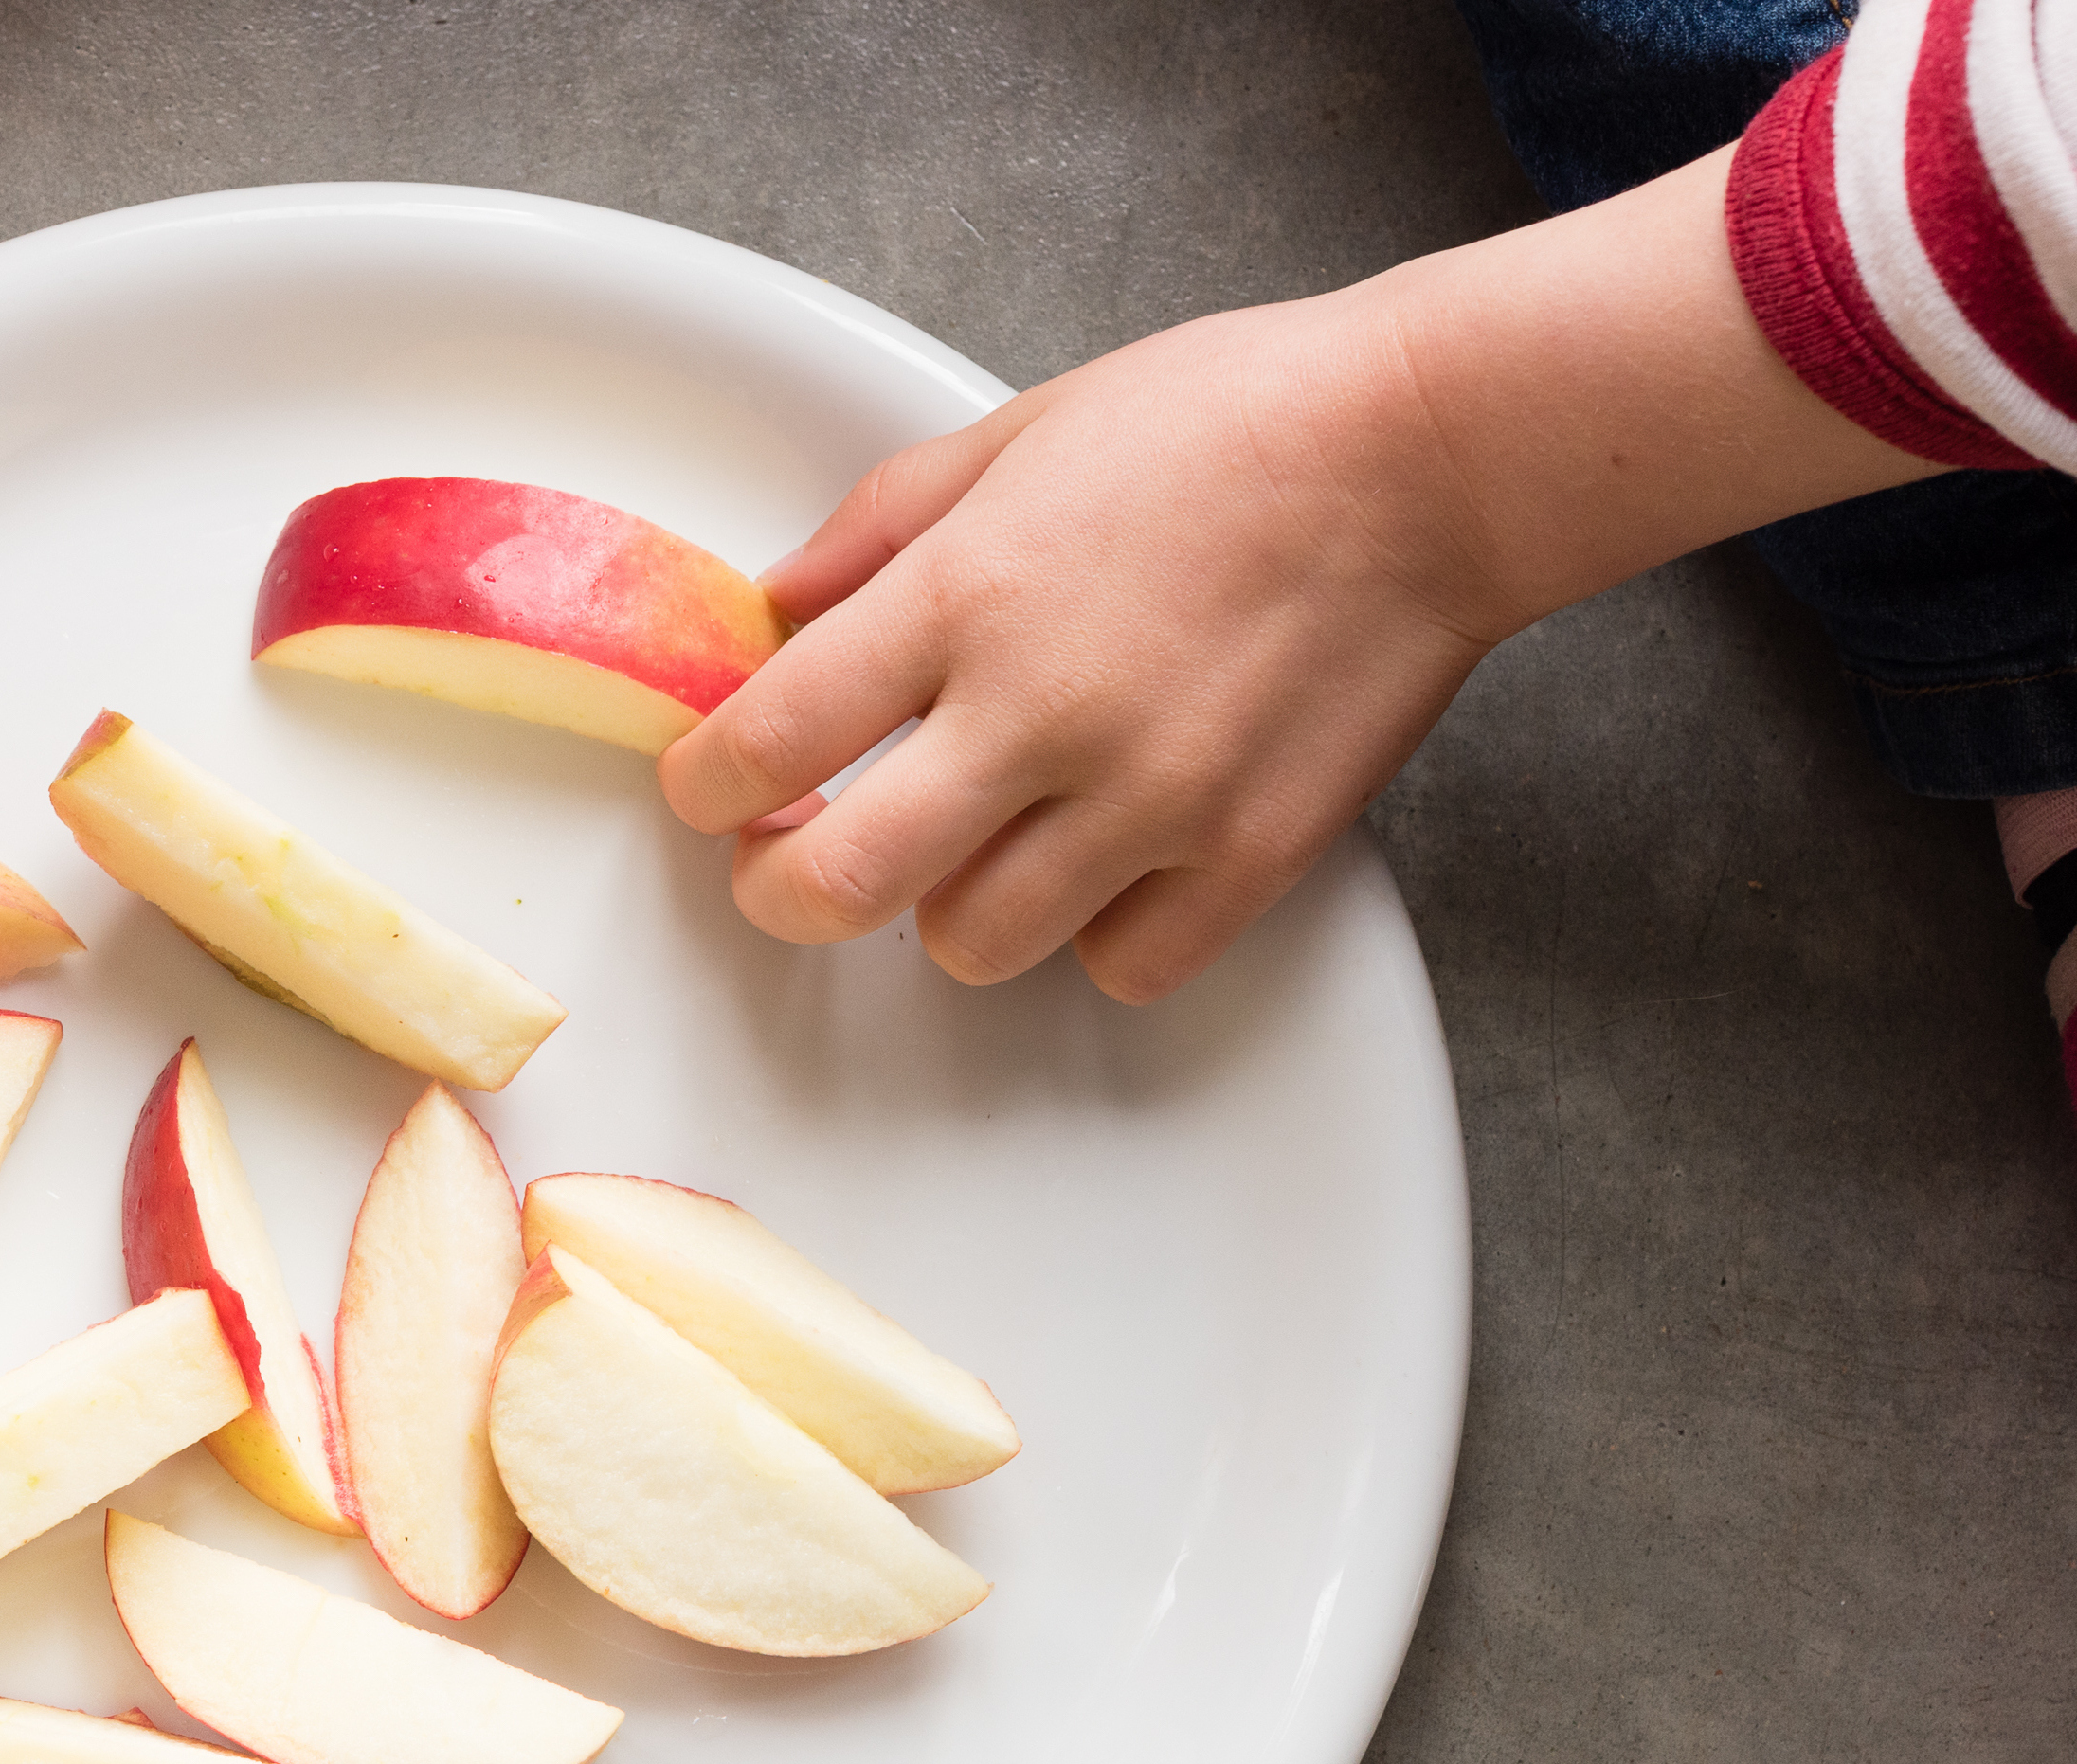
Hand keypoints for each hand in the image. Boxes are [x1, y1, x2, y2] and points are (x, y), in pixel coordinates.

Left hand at [662, 147, 1941, 1002]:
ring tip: (977, 836)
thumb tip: (769, 620)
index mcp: (966, 597)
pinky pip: (1114, 967)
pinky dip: (1091, 933)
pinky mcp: (1247, 857)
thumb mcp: (1013, 434)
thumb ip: (872, 537)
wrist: (1430, 455)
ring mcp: (1150, 800)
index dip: (705, 788)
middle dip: (781, 889)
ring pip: (967, 947)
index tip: (708, 790)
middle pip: (835, 894)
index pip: (764, 744)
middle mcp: (1043, 714)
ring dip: (944, 905)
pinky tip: (1100, 859)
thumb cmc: (1226, 424)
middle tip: (792, 857)